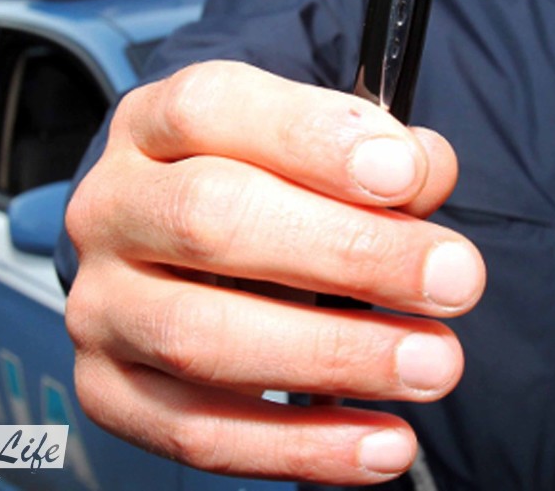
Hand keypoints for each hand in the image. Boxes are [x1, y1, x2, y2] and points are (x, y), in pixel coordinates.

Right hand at [64, 61, 484, 484]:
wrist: (180, 260)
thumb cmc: (267, 195)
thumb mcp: (314, 155)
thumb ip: (379, 157)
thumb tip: (425, 172)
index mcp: (155, 126)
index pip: (210, 108)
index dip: (310, 137)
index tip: (407, 175)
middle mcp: (113, 207)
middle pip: (211, 218)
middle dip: (348, 252)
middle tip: (454, 279)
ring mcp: (101, 304)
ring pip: (200, 337)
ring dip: (335, 356)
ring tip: (433, 364)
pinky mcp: (109, 390)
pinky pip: (197, 433)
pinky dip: (301, 446)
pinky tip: (385, 443)